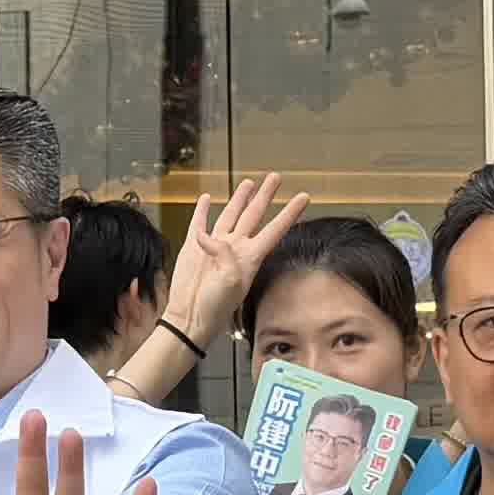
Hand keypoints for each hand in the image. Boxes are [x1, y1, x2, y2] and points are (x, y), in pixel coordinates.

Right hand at [161, 173, 303, 346]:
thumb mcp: (228, 283)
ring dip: (240, 198)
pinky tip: (206, 199)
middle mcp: (235, 248)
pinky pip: (199, 222)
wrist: (189, 317)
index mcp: (250, 257)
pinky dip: (202, 209)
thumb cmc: (213, 308)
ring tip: (248, 183)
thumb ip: (224, 255)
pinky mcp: (194, 246)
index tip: (303, 197)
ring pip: (231, 214)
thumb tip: (209, 237)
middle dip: (266, 195)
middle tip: (275, 178)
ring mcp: (214, 246)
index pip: (275, 228)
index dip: (290, 212)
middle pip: (255, 214)